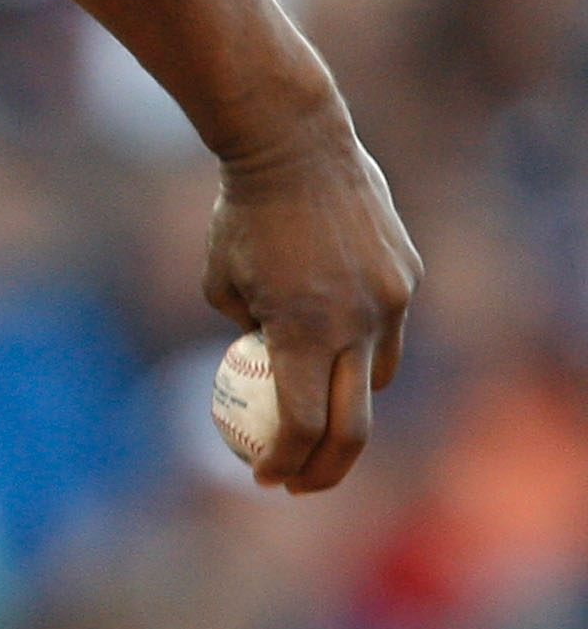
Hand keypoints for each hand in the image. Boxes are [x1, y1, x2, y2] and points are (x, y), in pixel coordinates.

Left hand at [203, 113, 420, 491]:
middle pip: (354, 425)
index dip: (285, 463)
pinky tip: (335, 330)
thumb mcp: (220, 281)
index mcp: (302, 330)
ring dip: (350, 402)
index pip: (302, 425)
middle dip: (326, 467)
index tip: (265, 479)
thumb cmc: (240, 213)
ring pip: (379, 377)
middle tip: (300, 483)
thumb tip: (264, 370)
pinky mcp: (409, 276)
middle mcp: (357, 323)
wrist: (293, 144)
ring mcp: (391, 300)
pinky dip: (363, 341)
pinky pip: (389, 326)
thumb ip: (248, 332)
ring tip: (317, 411)